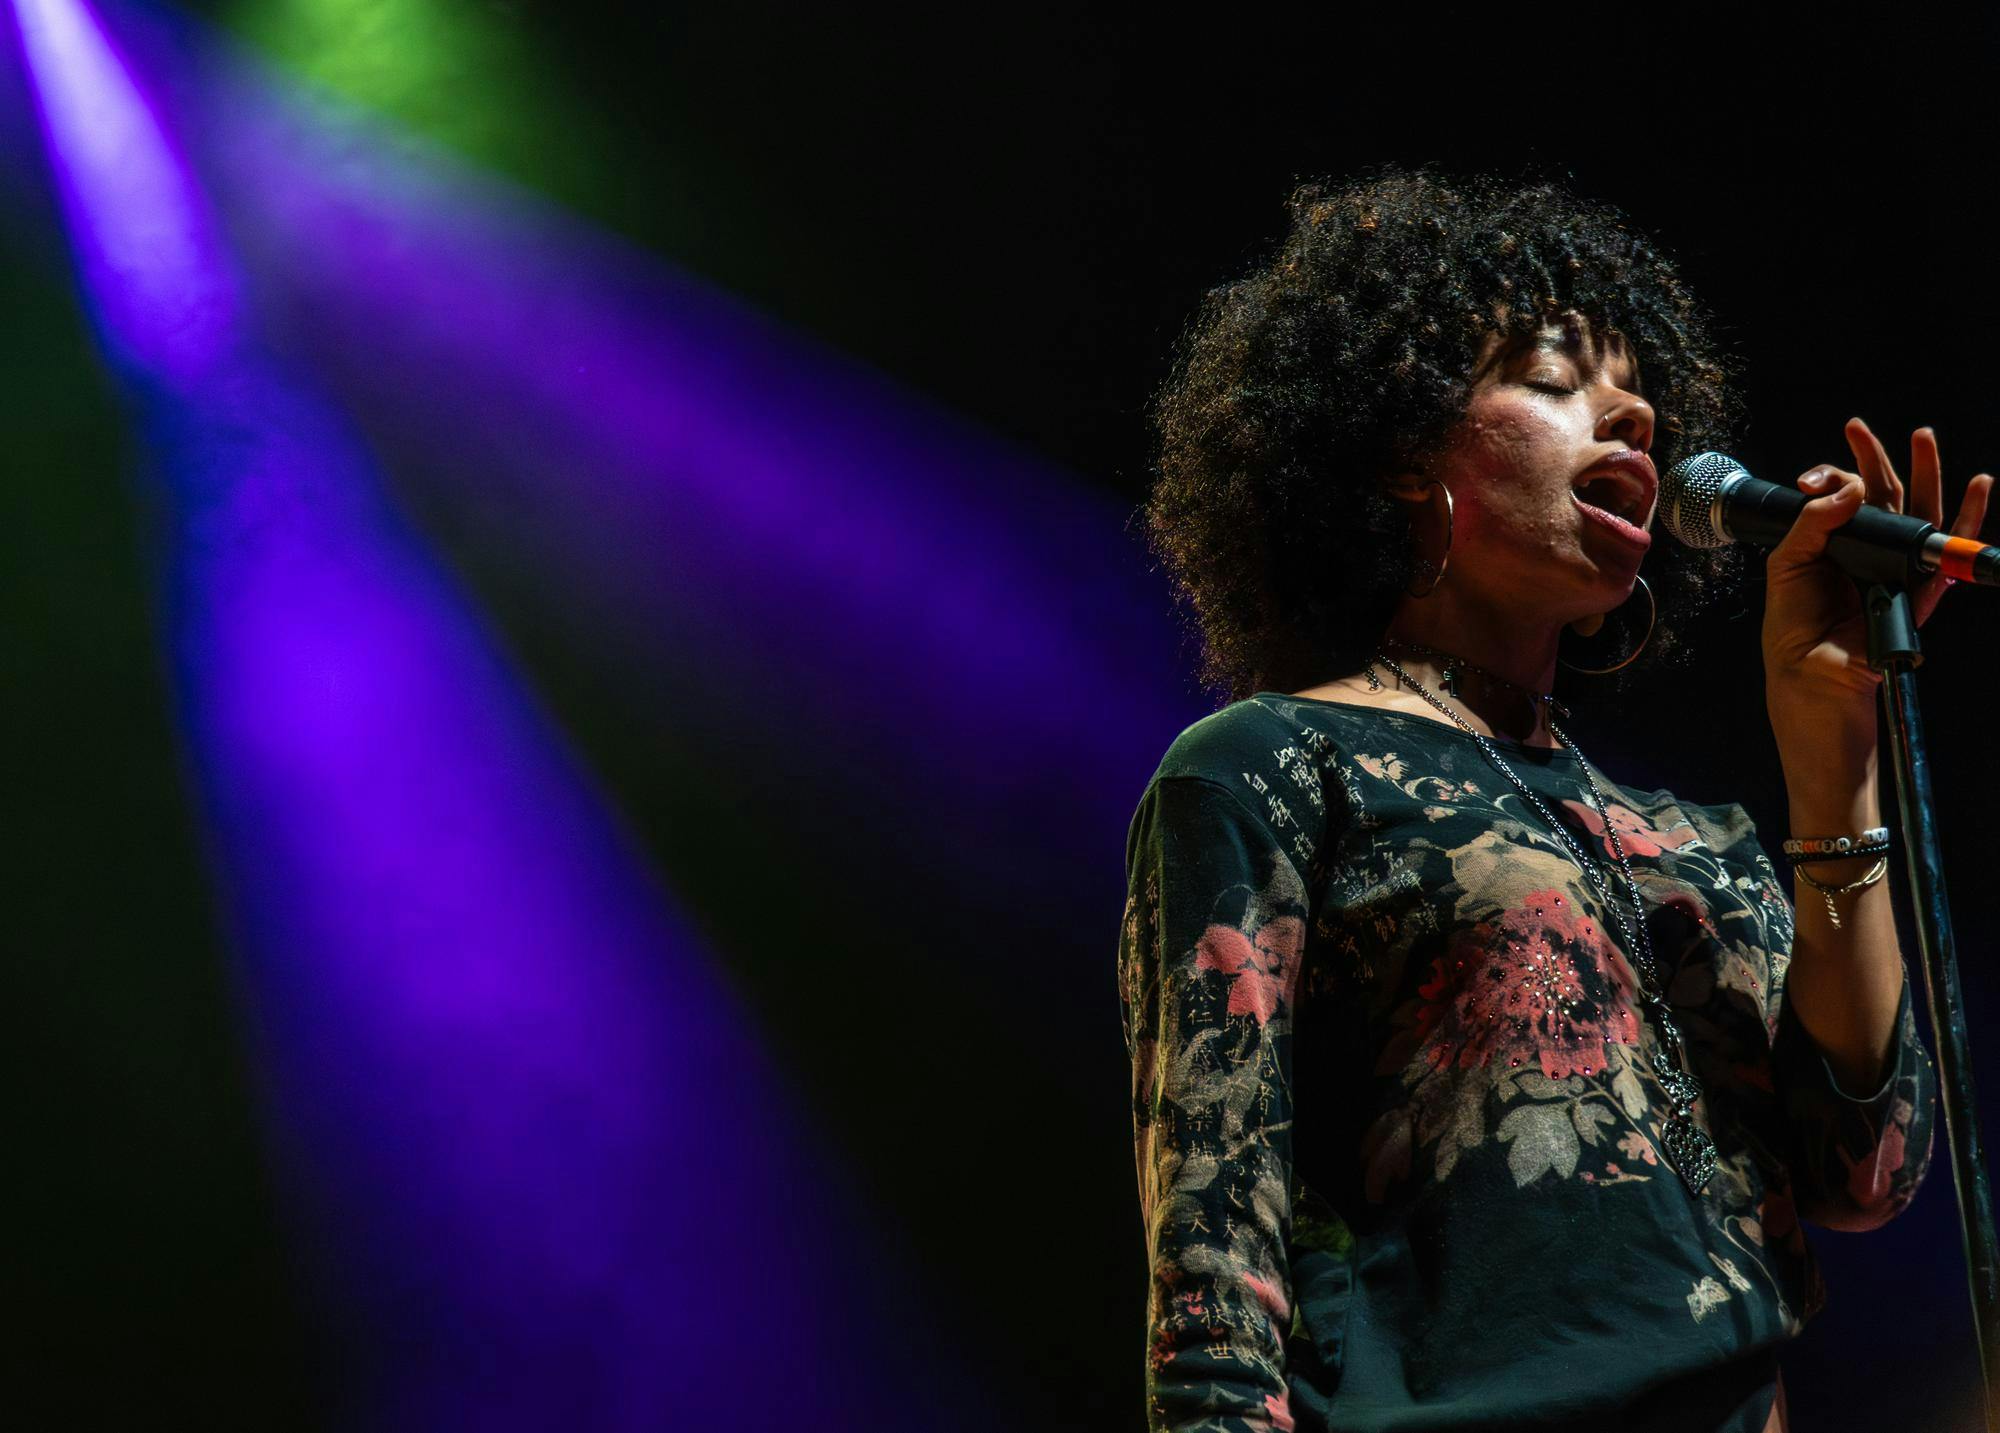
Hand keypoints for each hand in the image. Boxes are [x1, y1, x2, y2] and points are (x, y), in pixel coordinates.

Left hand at [1763, 417, 1992, 716]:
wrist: (1810, 668)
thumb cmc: (1795, 622)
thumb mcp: (1788, 562)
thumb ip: (1813, 523)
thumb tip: (1851, 489)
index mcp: (1837, 541)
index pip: (1844, 495)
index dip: (1832, 477)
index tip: (1810, 478)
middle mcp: (1869, 549)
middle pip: (1884, 494)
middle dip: (1877, 459)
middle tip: (1860, 429)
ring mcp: (1897, 565)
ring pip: (1921, 510)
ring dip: (1928, 472)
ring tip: (1923, 437)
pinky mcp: (1920, 586)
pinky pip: (1952, 549)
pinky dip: (1970, 517)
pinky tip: (1978, 486)